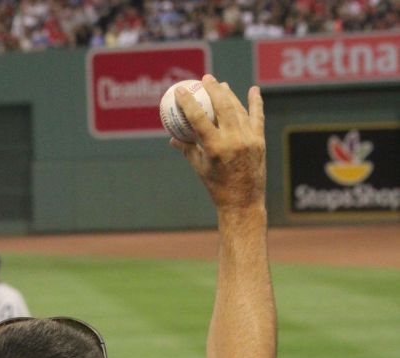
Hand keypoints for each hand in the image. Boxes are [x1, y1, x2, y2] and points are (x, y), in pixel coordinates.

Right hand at [170, 74, 265, 212]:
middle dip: (213, 89)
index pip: (198, 118)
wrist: (242, 203)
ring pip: (238, 109)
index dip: (188, 102)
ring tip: (221, 85)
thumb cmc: (217, 188)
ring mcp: (248, 139)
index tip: (181, 90)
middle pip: (222, 106)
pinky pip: (257, 117)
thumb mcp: (199, 169)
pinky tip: (253, 90)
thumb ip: (188, 149)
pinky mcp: (260, 141)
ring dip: (229, 94)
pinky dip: (255, 103)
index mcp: (214, 148)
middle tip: (205, 79)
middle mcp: (233, 140)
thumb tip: (173, 137)